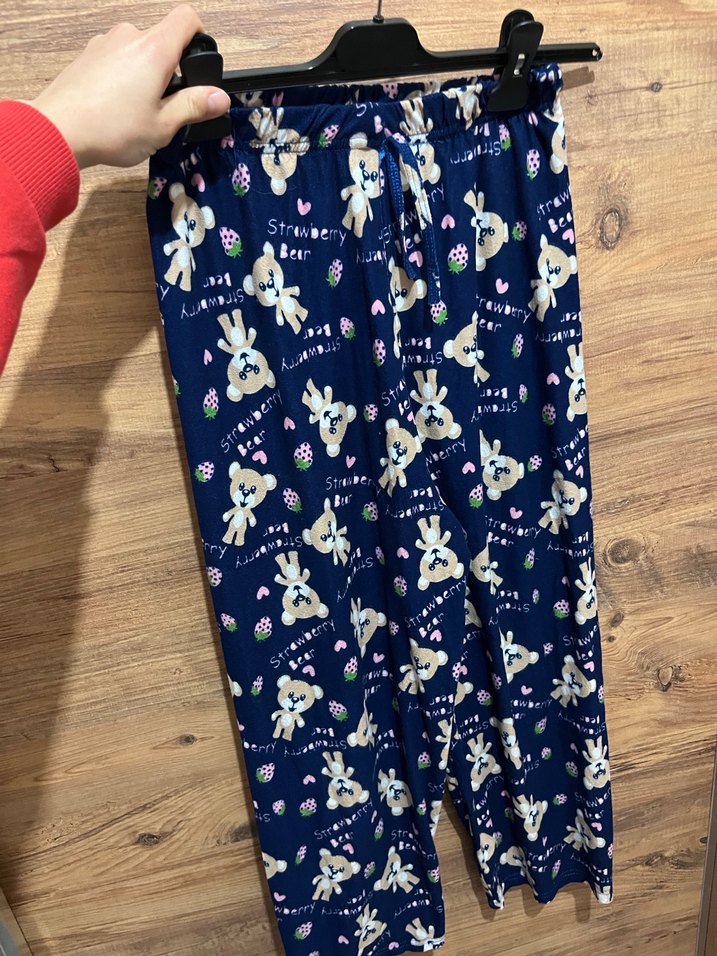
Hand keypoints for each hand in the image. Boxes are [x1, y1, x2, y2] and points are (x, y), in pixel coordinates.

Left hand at [20, 4, 230, 169]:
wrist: (58, 131)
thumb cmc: (112, 129)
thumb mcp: (163, 125)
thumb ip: (193, 107)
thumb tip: (220, 97)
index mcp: (155, 49)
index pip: (187, 18)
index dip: (199, 36)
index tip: (198, 63)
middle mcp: (130, 36)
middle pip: (162, 39)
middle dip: (170, 68)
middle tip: (166, 105)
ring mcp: (105, 43)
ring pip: (137, 50)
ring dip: (144, 73)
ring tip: (137, 111)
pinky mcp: (88, 55)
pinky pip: (116, 58)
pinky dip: (122, 76)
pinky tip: (115, 107)